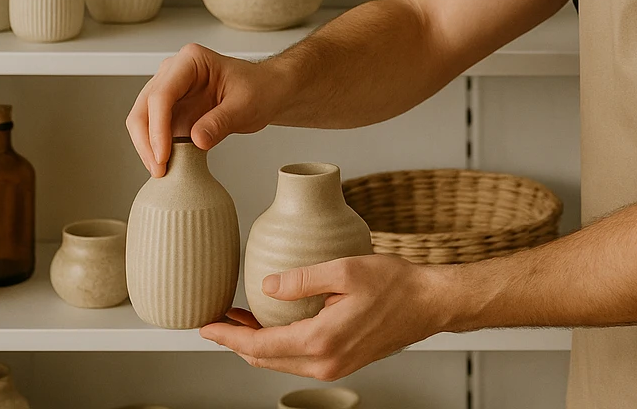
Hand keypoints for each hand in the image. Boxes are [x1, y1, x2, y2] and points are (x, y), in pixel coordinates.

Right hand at [126, 43, 294, 175]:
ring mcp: (169, 90)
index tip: (163, 155)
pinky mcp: (171, 109)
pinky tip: (167, 165)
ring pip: (142, 120)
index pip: (162, 94)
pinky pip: (154, 130)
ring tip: (162, 171)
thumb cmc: (260, 88)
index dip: (158, 127)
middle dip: (147, 141)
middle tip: (159, 169)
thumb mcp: (247, 105)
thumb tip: (196, 140)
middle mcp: (173, 72)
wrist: (267, 91)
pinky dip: (156, 148)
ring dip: (147, 147)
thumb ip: (221, 121)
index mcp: (191, 61)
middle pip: (144, 107)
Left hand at [200, 254, 449, 378]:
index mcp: (320, 342)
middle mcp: (325, 363)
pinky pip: (299, 359)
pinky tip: (275, 326)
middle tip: (218, 319)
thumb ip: (302, 279)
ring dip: (258, 343)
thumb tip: (266, 287)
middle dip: (237, 340)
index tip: (206, 326)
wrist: (430, 303)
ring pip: (281, 361)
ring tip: (240, 319)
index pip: (259, 345)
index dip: (228, 335)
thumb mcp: (345, 271)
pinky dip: (279, 346)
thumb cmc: (396, 284)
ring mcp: (335, 367)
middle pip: (265, 359)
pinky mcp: (343, 363)